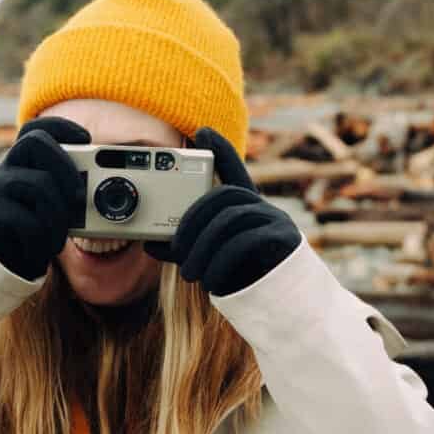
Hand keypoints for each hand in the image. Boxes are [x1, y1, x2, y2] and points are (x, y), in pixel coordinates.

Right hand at [0, 116, 88, 279]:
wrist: (8, 261)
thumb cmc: (40, 228)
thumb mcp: (59, 206)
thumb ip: (75, 191)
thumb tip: (109, 192)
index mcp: (24, 162)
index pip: (36, 128)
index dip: (61, 126)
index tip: (86, 139)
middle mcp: (6, 168)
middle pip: (35, 142)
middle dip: (65, 166)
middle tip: (79, 196)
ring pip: (38, 184)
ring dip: (58, 216)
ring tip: (61, 237)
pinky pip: (27, 222)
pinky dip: (43, 240)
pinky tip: (42, 250)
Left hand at [145, 127, 300, 295]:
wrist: (276, 301)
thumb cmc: (241, 274)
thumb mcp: (207, 256)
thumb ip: (183, 247)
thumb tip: (149, 244)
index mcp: (244, 206)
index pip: (233, 171)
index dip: (220, 150)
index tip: (202, 132)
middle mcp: (261, 206)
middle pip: (223, 195)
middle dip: (194, 220)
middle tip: (177, 249)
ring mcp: (275, 220)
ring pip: (232, 219)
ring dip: (204, 247)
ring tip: (190, 273)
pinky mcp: (283, 239)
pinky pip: (247, 241)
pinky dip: (222, 262)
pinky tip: (211, 280)